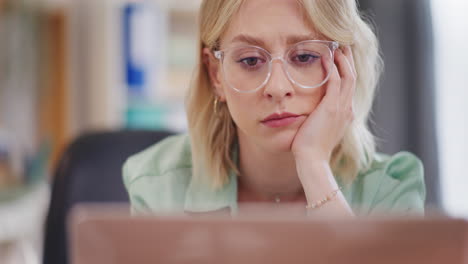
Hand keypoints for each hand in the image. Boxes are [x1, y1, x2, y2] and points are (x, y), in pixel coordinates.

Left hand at [291, 46, 356, 161]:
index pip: (349, 87)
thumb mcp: (319, 130)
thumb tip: (312, 112)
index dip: (346, 71)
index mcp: (346, 114)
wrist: (312, 160)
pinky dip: (333, 68)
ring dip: (342, 60)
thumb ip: (320, 118)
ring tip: (337, 46)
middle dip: (348, 61)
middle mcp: (347, 109)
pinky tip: (326, 58)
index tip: (340, 59)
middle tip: (343, 46)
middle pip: (352, 78)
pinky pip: (335, 82)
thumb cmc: (310, 148)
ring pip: (348, 77)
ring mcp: (342, 108)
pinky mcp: (331, 108)